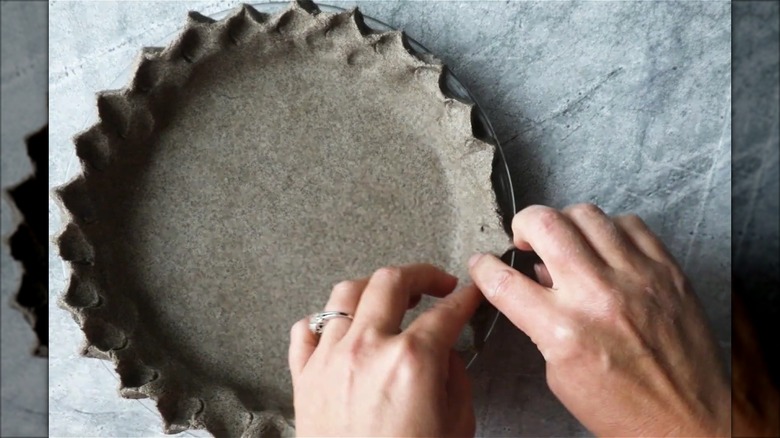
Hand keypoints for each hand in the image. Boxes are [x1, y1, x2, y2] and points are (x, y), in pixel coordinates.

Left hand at [289, 264, 479, 436]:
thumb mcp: (455, 426)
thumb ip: (454, 378)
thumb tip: (445, 351)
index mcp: (412, 362)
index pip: (447, 312)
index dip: (465, 297)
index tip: (469, 293)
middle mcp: (367, 349)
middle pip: (392, 281)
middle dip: (421, 274)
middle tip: (436, 285)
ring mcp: (329, 359)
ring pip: (346, 293)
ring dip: (373, 288)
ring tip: (389, 298)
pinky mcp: (303, 376)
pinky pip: (307, 329)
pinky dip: (325, 321)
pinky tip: (342, 329)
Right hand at [468, 204, 729, 436]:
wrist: (689, 421)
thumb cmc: (624, 408)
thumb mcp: (561, 375)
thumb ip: (541, 323)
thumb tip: (537, 278)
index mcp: (564, 331)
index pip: (503, 280)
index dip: (482, 267)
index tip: (482, 263)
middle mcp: (598, 295)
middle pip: (543, 223)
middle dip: (522, 225)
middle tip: (525, 240)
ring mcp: (636, 277)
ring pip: (585, 214)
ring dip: (564, 223)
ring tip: (566, 241)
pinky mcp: (667, 271)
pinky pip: (630, 224)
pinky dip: (609, 230)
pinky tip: (606, 248)